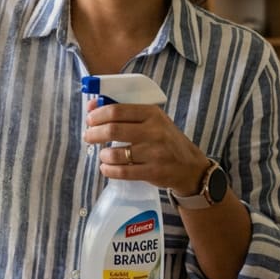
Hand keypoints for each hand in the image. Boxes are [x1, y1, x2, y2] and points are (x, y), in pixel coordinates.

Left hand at [84, 101, 207, 193]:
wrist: (190, 167)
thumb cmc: (165, 140)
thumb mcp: (152, 120)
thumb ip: (125, 113)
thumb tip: (92, 106)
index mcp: (152, 113)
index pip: (116, 110)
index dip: (98, 115)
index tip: (90, 120)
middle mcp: (154, 131)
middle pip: (113, 130)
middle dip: (94, 134)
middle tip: (89, 137)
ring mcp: (154, 153)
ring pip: (115, 153)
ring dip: (103, 154)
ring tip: (103, 154)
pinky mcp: (153, 172)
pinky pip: (122, 171)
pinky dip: (108, 170)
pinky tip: (106, 167)